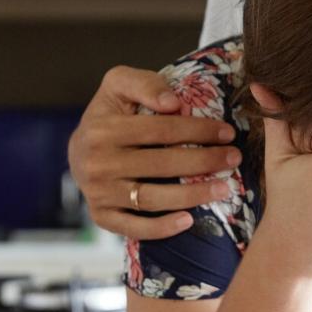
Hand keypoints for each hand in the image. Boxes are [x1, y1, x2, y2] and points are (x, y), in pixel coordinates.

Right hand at [68, 66, 239, 239]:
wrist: (77, 150)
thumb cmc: (110, 113)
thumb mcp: (119, 84)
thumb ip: (145, 83)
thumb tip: (173, 102)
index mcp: (104, 129)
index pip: (161, 130)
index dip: (198, 130)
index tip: (227, 132)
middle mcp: (98, 163)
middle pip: (161, 164)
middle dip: (204, 162)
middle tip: (234, 159)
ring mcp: (98, 192)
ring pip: (152, 198)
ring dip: (192, 195)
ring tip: (224, 188)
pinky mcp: (101, 216)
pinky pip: (134, 228)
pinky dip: (161, 228)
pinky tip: (189, 221)